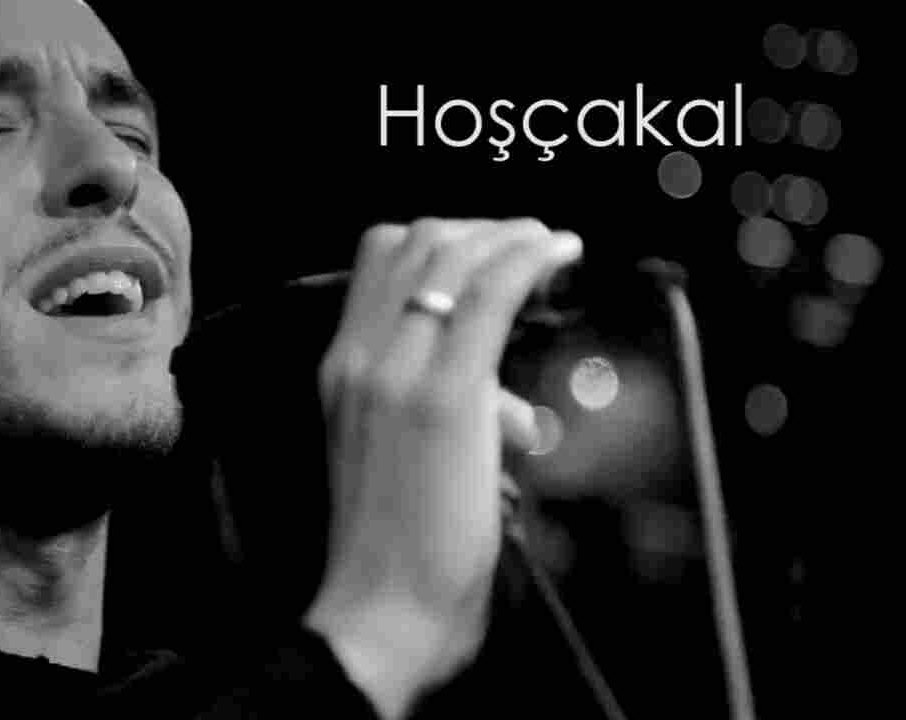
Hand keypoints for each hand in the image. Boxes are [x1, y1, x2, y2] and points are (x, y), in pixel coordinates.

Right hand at [304, 218, 581, 717]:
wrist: (377, 613)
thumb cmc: (398, 552)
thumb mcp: (405, 464)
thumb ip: (452, 419)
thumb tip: (507, 408)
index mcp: (341, 370)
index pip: (380, 258)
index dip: (443, 239)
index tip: (493, 253)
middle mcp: (358, 357)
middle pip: (415, 241)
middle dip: (482, 231)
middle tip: (530, 248)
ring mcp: (394, 371)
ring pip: (451, 255)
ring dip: (512, 237)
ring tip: (554, 248)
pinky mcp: (443, 397)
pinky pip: (489, 294)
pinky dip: (531, 258)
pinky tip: (564, 253)